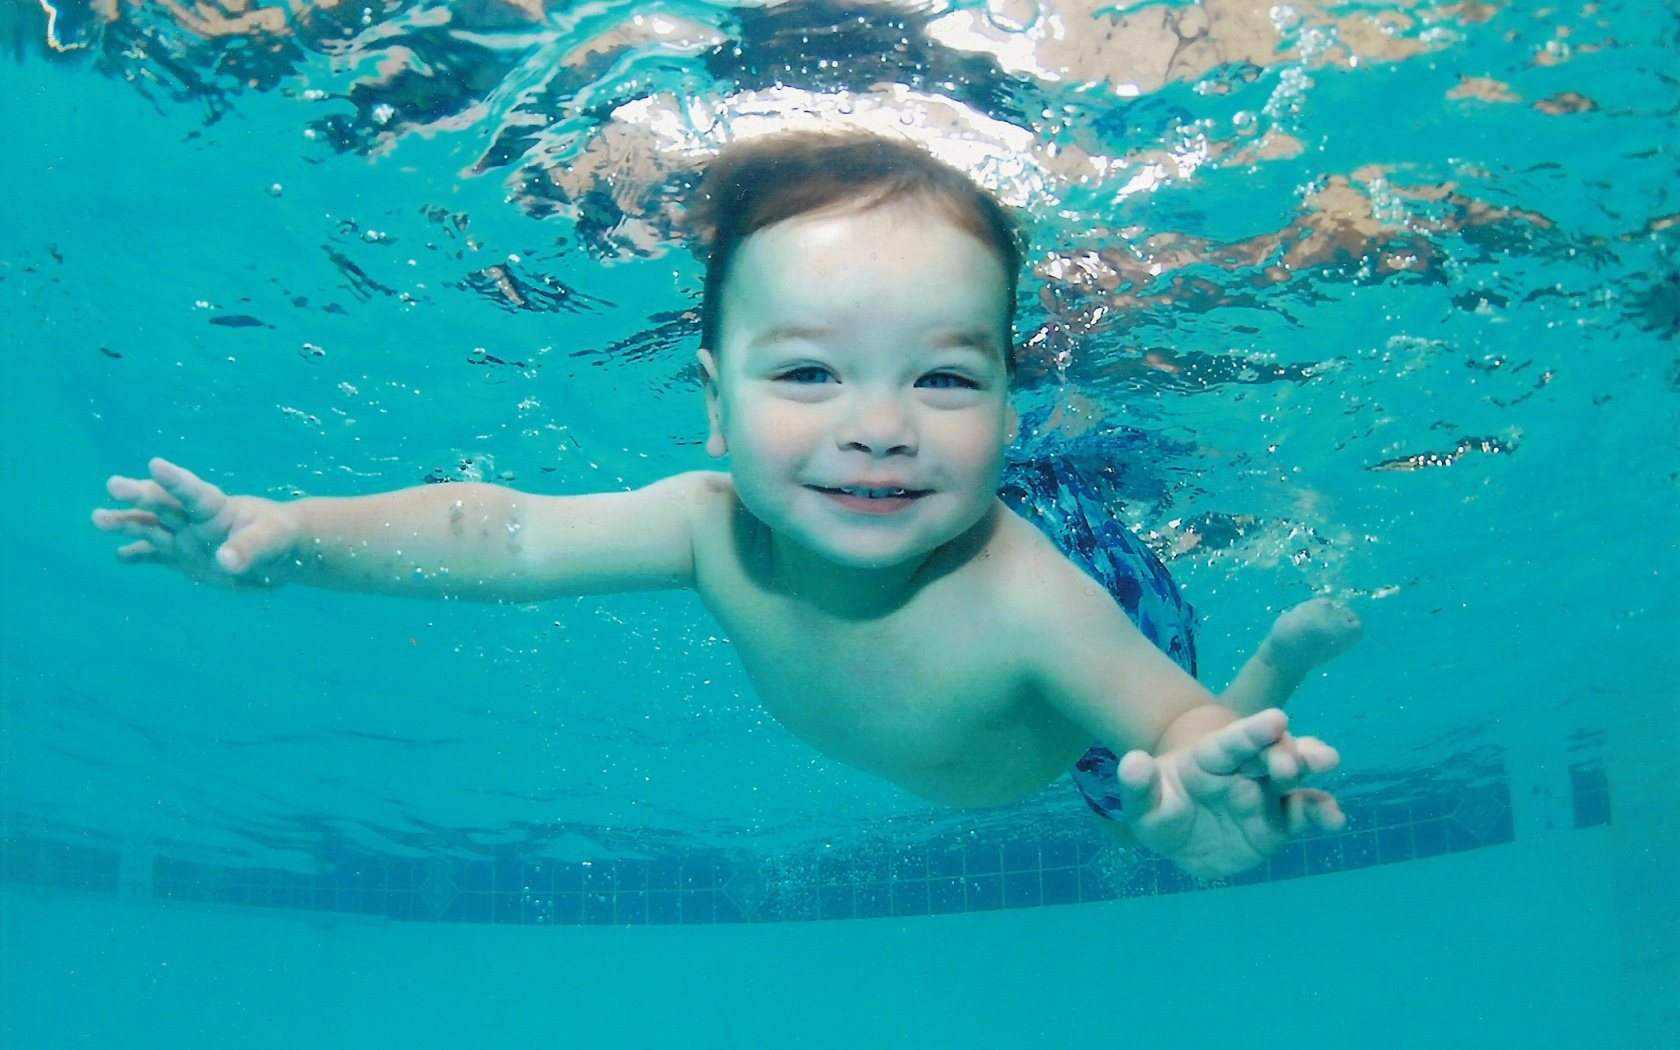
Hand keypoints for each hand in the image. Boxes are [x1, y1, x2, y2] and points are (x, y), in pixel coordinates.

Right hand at [92, 458, 301, 587]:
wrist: (278, 554)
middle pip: (163, 505)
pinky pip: (155, 555)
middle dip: (139, 495)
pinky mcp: (181, 559)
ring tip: (98, 518)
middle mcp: (194, 519)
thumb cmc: (278, 537)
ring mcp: (185, 538)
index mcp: (217, 507)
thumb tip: (225, 561)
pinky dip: (138, 556)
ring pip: (150, 528)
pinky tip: (120, 556)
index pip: (193, 491)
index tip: (155, 465)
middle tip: (113, 484)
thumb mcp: (271, 541)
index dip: (175, 479)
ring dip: (125, 524)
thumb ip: (248, 549)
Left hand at [1118, 709, 1342, 879]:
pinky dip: (1322, 812)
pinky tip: (1335, 818)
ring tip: (1326, 761)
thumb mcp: (1142, 805)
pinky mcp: (1280, 820)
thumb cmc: (1162, 810)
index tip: (1276, 718)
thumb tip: (1131, 763)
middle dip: (1285, 750)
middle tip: (1291, 762)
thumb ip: (1138, 786)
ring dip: (1310, 764)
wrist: (1181, 841)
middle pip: (1269, 752)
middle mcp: (1243, 769)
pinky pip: (1304, 813)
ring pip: (1294, 775)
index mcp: (1210, 757)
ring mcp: (1265, 793)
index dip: (1252, 731)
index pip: (1231, 741)